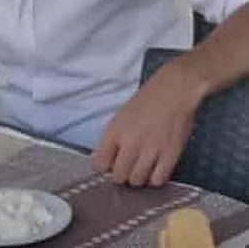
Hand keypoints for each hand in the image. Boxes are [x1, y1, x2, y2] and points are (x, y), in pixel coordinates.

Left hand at [92, 62, 204, 185]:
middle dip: (119, 175)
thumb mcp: (121, 116)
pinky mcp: (170, 156)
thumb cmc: (146, 100)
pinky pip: (158, 180)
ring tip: (139, 169)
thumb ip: (112, 138)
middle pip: (118, 176)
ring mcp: (150, 151)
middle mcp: (130, 143)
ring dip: (136, 179)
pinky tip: (154, 170)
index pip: (100, 163)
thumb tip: (106, 159)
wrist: (173, 92)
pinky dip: (154, 179)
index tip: (107, 167)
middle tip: (125, 169)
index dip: (102, 168)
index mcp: (114, 131)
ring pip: (137, 181)